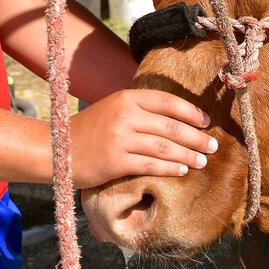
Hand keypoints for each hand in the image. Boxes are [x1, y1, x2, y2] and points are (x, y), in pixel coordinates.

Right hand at [69, 89, 216, 188]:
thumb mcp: (114, 108)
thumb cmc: (90, 129)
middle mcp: (126, 114)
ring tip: (204, 161)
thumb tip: (179, 118)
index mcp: (127, 97)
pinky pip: (152, 164)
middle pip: (172, 126)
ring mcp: (121, 138)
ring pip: (165, 146)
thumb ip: (141, 109)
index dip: (191, 113)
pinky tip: (184, 170)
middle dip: (197, 137)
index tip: (206, 123)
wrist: (54, 148)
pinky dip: (171, 167)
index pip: (169, 102)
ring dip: (189, 154)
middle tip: (214, 146)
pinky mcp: (116, 161)